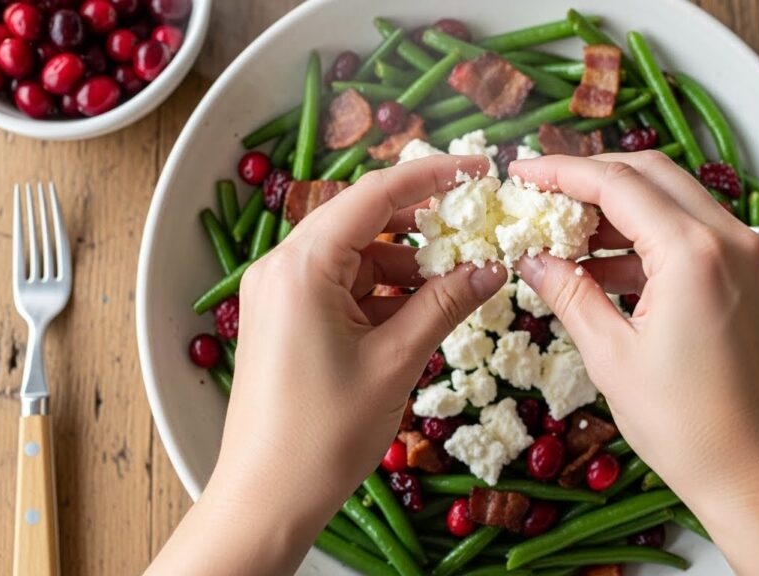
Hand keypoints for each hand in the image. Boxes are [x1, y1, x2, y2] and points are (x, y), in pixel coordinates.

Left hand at [147, 155, 507, 575]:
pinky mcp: (284, 318)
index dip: (432, 176)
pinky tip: (417, 314)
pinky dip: (380, 293)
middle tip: (474, 232)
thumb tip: (491, 268)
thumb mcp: (396, 362)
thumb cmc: (326, 434)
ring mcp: (278, 293)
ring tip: (452, 287)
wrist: (267, 498)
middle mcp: (282, 267)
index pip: (374, 195)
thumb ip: (445, 305)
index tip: (479, 170)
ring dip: (404, 266)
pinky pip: (340, 286)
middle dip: (421, 226)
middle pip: (362, 220)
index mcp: (303, 266)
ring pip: (354, 256)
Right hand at [509, 151, 758, 574]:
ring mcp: (741, 256)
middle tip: (541, 192)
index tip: (522, 171)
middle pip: (648, 175)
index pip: (617, 182)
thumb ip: (569, 293)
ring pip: (669, 199)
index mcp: (693, 253)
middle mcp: (726, 240)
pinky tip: (601, 266)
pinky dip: (643, 239)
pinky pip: (687, 234)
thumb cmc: (689, 427)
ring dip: (616, 208)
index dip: (560, 171)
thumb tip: (533, 260)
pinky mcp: (743, 277)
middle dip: (589, 177)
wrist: (754, 471)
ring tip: (564, 233)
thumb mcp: (611, 356)